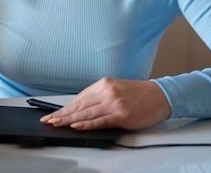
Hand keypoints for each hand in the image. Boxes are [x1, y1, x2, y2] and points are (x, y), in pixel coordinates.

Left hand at [39, 77, 170, 130]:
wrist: (161, 96)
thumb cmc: (140, 94)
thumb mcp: (116, 89)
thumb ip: (99, 97)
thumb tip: (81, 108)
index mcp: (104, 84)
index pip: (79, 98)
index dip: (64, 107)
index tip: (52, 113)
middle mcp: (107, 92)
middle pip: (79, 105)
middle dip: (62, 114)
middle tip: (48, 120)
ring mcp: (114, 103)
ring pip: (86, 113)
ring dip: (69, 120)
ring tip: (57, 124)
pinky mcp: (121, 115)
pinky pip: (100, 120)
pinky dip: (86, 124)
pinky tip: (76, 126)